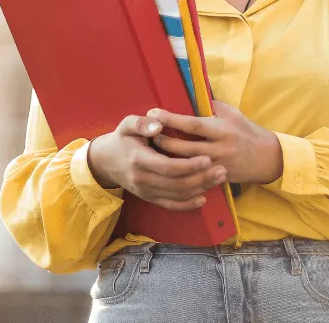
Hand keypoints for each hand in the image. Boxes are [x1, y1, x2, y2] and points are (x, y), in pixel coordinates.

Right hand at [87, 114, 226, 210]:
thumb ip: (141, 123)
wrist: (106, 161)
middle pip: (176, 184)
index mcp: (138, 159)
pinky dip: (188, 205)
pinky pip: (170, 205)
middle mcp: (142, 179)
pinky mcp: (149, 198)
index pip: (168, 167)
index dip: (189, 165)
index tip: (207, 158)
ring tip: (219, 178)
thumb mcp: (127, 125)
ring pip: (177, 195)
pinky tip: (203, 198)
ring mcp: (146, 191)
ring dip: (200, 189)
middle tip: (221, 169)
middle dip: (201, 178)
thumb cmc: (122, 139)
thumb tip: (158, 124)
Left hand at [150, 101, 283, 185]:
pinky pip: (194, 177)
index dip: (171, 119)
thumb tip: (192, 96)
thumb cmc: (248, 132)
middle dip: (163, 140)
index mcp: (222, 130)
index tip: (153, 112)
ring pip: (185, 164)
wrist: (267, 158)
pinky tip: (166, 167)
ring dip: (167, 157)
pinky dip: (179, 172)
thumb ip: (213, 106)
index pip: (192, 124)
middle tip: (147, 133)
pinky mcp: (217, 178)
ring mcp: (217, 166)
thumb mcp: (233, 114)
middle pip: (184, 147)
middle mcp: (219, 149)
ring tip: (152, 149)